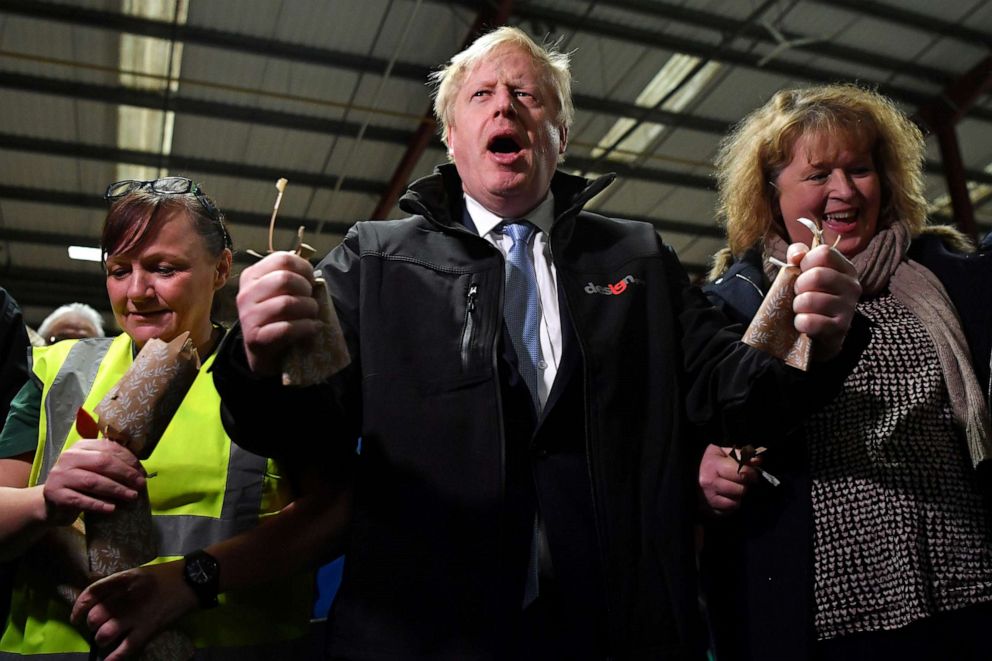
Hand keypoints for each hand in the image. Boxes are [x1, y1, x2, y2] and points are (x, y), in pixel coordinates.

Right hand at [42, 439, 144, 525]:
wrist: (52, 504)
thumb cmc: (80, 484)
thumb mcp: (93, 468)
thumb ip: (111, 463)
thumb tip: (140, 470)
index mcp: (81, 447)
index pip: (108, 448)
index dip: (128, 459)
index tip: (142, 472)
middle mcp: (68, 457)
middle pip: (102, 462)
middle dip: (125, 473)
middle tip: (141, 484)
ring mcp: (60, 475)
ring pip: (93, 481)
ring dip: (116, 489)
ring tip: (132, 496)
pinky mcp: (55, 494)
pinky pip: (81, 500)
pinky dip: (99, 504)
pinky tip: (112, 508)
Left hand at [71, 562, 196, 660]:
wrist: (192, 580)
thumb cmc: (165, 576)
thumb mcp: (138, 573)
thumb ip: (118, 584)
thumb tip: (97, 601)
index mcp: (123, 579)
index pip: (91, 593)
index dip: (79, 607)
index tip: (76, 617)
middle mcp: (126, 597)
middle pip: (95, 617)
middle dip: (93, 625)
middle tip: (99, 626)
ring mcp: (137, 614)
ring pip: (105, 634)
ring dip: (103, 639)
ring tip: (108, 638)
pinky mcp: (148, 629)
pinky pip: (125, 649)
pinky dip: (114, 658)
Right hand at [238, 251, 321, 375]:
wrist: (263, 353)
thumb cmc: (275, 318)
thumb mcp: (277, 293)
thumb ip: (289, 278)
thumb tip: (311, 271)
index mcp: (251, 276)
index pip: (282, 259)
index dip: (304, 268)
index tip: (311, 280)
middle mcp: (246, 294)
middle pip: (285, 279)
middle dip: (306, 289)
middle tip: (311, 299)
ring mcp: (248, 316)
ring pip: (287, 303)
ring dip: (309, 308)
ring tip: (313, 314)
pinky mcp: (255, 338)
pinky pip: (287, 328)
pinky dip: (306, 327)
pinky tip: (313, 327)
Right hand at [698, 444, 760, 515]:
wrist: (685, 473)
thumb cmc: (707, 461)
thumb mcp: (723, 452)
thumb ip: (741, 455)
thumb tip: (758, 461)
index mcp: (713, 466)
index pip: (742, 473)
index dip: (751, 473)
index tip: (752, 473)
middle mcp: (709, 483)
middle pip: (741, 490)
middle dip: (743, 485)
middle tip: (740, 481)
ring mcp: (708, 498)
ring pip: (736, 503)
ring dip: (737, 497)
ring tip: (732, 489)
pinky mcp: (708, 510)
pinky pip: (728, 512)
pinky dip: (730, 505)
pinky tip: (726, 497)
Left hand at [789, 243, 860, 359]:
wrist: (821, 333)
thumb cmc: (812, 295)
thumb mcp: (805, 271)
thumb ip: (799, 254)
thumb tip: (796, 255)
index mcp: (846, 268)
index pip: (824, 253)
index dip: (805, 262)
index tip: (803, 272)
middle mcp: (852, 286)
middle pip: (817, 276)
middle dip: (799, 285)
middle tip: (799, 293)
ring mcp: (848, 308)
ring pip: (810, 299)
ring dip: (798, 305)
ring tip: (802, 308)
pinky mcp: (839, 329)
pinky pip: (809, 322)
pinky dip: (800, 322)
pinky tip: (803, 322)